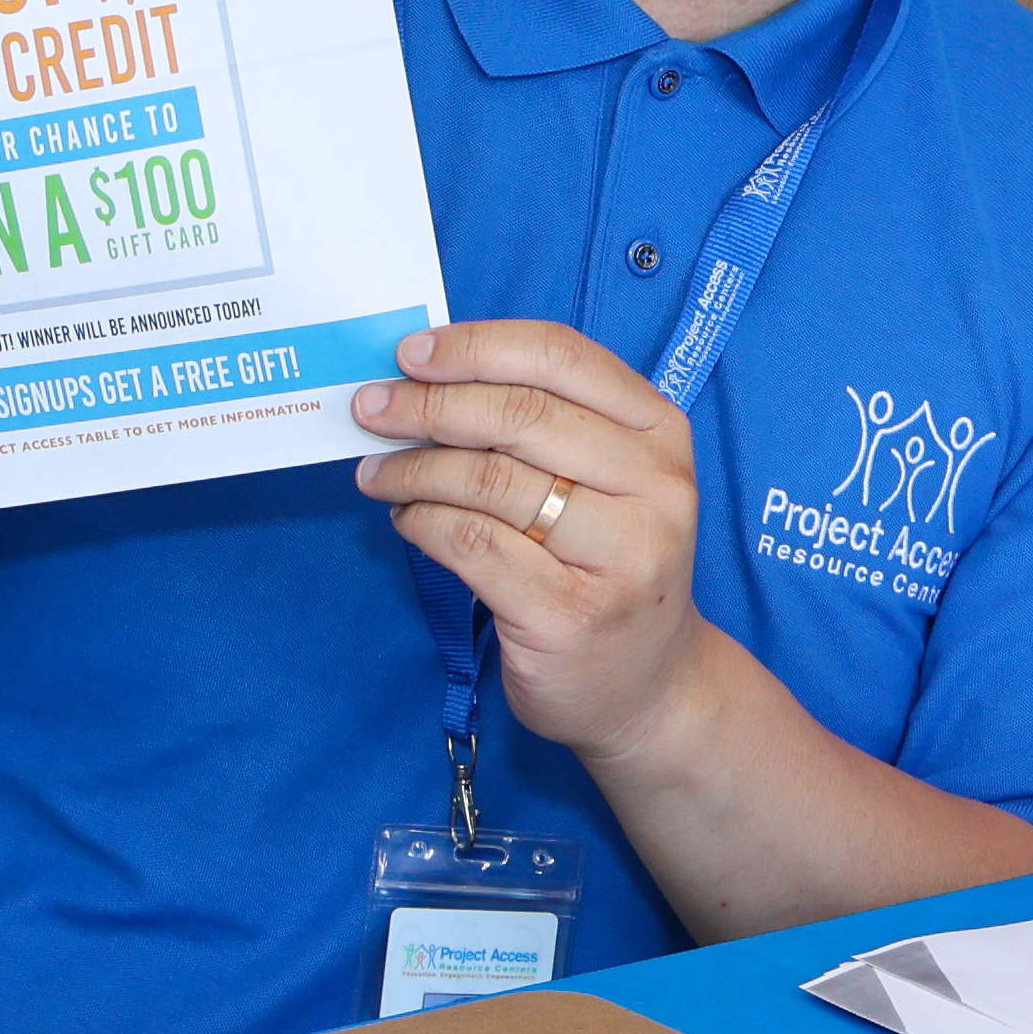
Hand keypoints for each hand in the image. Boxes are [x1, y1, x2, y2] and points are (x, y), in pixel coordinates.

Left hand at [352, 321, 715, 758]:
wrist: (648, 687)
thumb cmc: (610, 567)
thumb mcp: (608, 482)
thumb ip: (545, 425)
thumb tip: (426, 377)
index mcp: (661, 434)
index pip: (562, 357)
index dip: (476, 346)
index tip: (410, 353)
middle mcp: (655, 488)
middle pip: (520, 415)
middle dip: (430, 404)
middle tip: (371, 409)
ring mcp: (620, 554)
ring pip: (490, 480)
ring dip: (414, 468)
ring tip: (377, 472)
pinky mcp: (569, 614)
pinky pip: (472, 544)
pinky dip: (422, 522)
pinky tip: (405, 518)